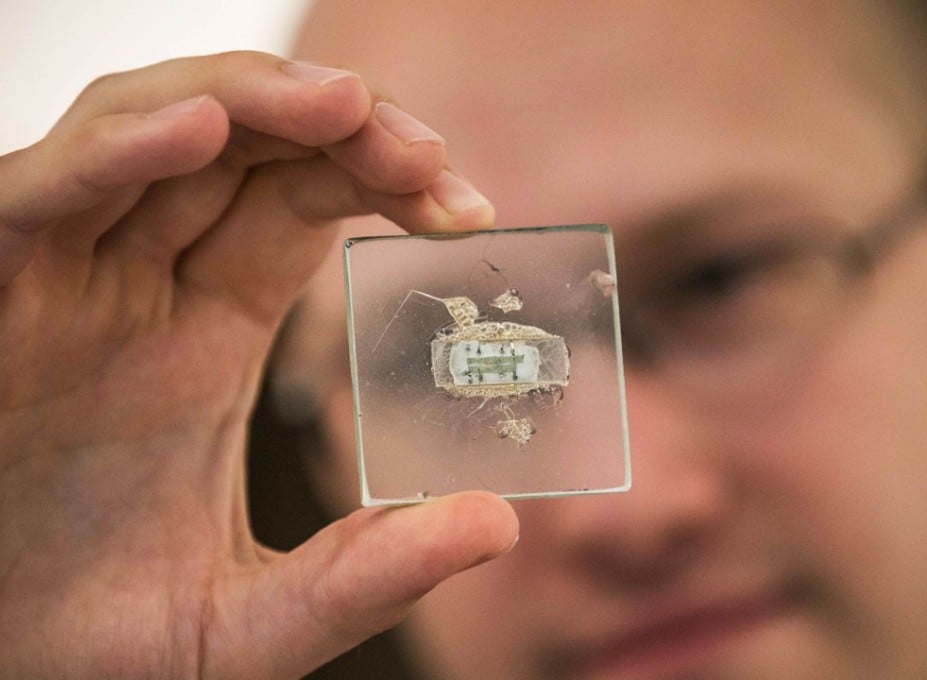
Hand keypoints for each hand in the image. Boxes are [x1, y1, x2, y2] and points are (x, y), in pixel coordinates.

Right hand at [0, 52, 517, 678]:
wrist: (1, 678)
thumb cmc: (102, 644)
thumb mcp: (257, 618)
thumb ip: (370, 575)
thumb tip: (498, 524)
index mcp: (206, 333)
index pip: (300, 204)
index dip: (382, 183)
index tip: (469, 214)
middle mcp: (137, 288)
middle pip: (243, 148)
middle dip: (340, 127)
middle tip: (427, 154)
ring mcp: (62, 284)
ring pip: (151, 133)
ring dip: (249, 101)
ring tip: (346, 108)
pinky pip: (44, 194)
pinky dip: (117, 151)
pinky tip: (200, 130)